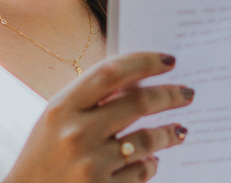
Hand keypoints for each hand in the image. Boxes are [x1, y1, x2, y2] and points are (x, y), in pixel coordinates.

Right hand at [4, 52, 193, 182]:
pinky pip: (141, 172)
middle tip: (187, 93)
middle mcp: (76, 134)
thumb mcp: (56, 120)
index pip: (112, 72)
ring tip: (179, 131)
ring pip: (147, 140)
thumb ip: (90, 98)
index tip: (169, 60)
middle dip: (170, 95)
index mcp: (62, 108)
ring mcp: (90, 165)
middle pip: (139, 103)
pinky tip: (153, 160)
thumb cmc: (43, 156)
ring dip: (169, 133)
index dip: (144, 61)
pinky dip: (151, 164)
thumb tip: (140, 76)